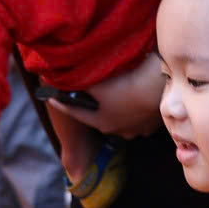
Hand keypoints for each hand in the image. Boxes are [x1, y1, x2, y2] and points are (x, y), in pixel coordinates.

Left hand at [50, 51, 165, 138]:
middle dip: (94, 109)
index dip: (60, 103)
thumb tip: (66, 77)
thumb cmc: (125, 84)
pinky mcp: (153, 125)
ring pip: (122, 120)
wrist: (159, 87)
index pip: (74, 111)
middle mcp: (117, 130)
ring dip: (118, 111)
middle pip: (100, 118)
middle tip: (91, 96)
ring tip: (119, 98)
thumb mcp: (97, 82)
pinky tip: (138, 100)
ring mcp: (137, 130)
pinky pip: (140, 119)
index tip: (49, 97)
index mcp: (100, 121)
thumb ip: (80, 82)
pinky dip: (136, 110)